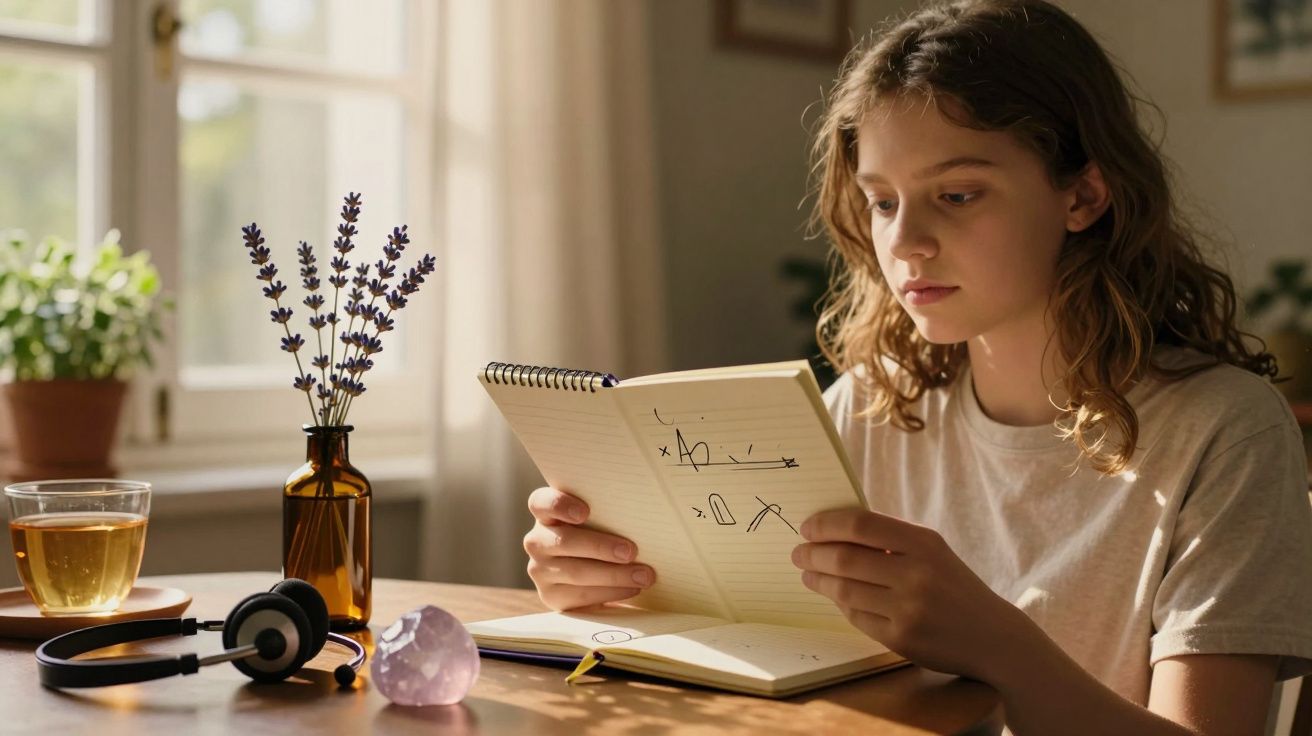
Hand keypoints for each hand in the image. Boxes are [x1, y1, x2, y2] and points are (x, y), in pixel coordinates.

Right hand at [523, 486, 655, 610]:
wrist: (590, 575)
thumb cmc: (600, 535)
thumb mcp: (599, 520)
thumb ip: (607, 514)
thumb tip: (640, 519)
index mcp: (546, 513)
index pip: (542, 502)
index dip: (560, 505)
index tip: (585, 512)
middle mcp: (537, 541)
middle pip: (564, 541)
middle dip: (600, 547)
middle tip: (631, 551)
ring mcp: (540, 570)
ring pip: (576, 572)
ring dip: (614, 575)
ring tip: (643, 576)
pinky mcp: (550, 596)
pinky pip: (581, 595)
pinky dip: (611, 592)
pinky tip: (631, 589)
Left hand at [792, 508, 1028, 681]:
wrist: (993, 636)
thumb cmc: (954, 586)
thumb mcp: (932, 552)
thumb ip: (891, 539)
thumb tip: (834, 529)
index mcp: (924, 543)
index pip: (860, 525)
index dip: (826, 525)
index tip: (807, 528)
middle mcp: (917, 573)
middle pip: (845, 558)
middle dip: (813, 555)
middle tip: (797, 553)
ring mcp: (909, 608)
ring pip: (845, 590)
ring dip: (818, 580)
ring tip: (807, 575)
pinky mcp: (902, 638)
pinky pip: (856, 617)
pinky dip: (841, 604)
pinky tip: (835, 597)